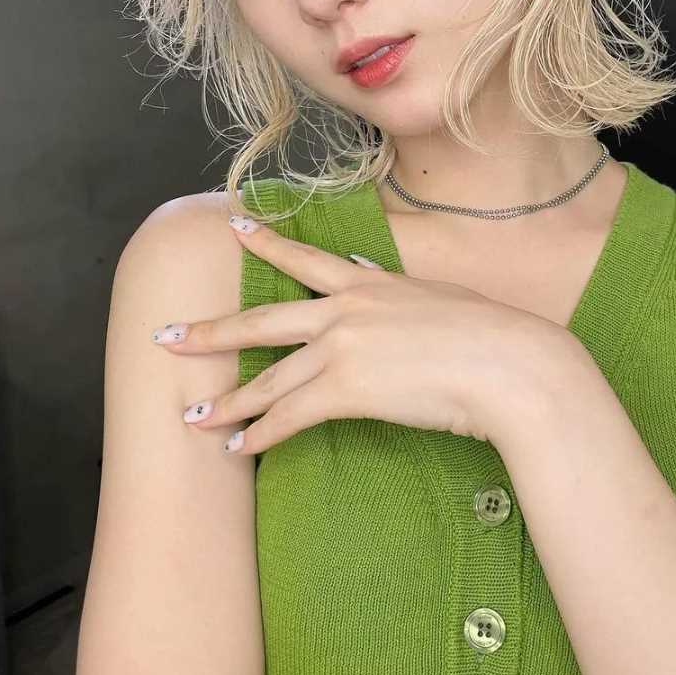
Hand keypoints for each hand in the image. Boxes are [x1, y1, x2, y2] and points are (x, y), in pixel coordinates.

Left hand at [153, 215, 571, 455]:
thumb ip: (398, 293)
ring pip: (268, 377)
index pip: (305, 258)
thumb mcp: (438, 296)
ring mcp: (342, 348)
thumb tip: (373, 280)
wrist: (509, 365)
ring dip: (227, 401)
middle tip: (166, 336)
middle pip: (262, 320)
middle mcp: (346, 309)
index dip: (265, 242)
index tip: (234, 225)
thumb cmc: (490, 334)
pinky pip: (289, 417)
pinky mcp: (347, 390)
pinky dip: (261, 434)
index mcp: (369, 282)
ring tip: (194, 416)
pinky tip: (240, 448)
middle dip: (209, 331)